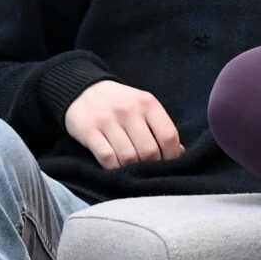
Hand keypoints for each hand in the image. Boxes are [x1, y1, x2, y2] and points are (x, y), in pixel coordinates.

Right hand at [63, 80, 183, 168]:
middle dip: (151, 166)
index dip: (172, 156)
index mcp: (147, 103)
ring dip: (132, 169)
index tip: (168, 164)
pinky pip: (107, 158)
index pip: (168, 136)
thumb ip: (160, 127)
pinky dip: (114, 168)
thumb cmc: (120, 103)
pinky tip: (116, 167)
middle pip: (149, 151)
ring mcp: (107, 120)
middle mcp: (128, 110)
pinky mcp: (89, 131)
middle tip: (148, 169)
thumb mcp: (143, 106)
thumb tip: (178, 153)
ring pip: (128, 157)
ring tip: (132, 169)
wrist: (82, 90)